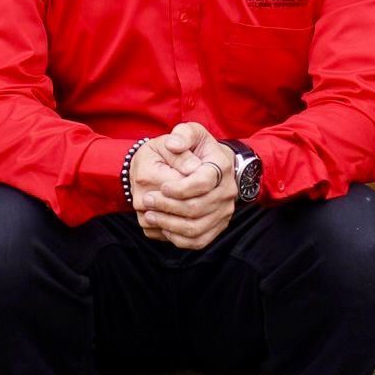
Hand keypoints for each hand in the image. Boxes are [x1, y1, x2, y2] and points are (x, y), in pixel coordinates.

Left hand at [134, 123, 237, 250]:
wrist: (211, 165)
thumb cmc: (196, 148)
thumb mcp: (191, 132)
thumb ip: (182, 134)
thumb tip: (174, 144)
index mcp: (221, 166)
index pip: (203, 182)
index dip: (180, 187)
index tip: (162, 186)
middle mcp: (227, 191)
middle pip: (197, 208)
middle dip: (167, 206)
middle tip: (146, 200)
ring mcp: (224, 211)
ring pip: (196, 228)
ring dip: (169, 224)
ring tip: (149, 215)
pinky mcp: (217, 227)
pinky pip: (198, 241)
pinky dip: (177, 238)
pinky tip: (162, 226)